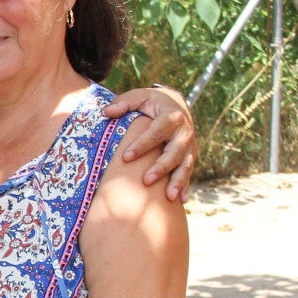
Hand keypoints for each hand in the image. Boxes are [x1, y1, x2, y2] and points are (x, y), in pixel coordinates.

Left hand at [103, 87, 196, 202]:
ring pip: (185, 165)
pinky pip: (189, 172)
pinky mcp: (190, 155)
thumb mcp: (140, 96)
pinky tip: (181, 201)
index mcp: (171, 116)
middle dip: (162, 167)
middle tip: (147, 181)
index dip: (142, 145)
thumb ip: (124, 102)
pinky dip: (186, 186)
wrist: (177, 104)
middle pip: (175, 151)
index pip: (156, 132)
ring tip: (169, 197)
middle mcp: (184, 132)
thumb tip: (107, 112)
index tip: (126, 157)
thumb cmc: (153, 102)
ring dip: (178, 181)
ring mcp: (190, 145)